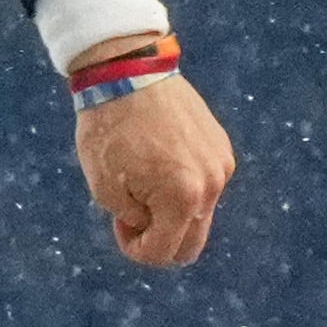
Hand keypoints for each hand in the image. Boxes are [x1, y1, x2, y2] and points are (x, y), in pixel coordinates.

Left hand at [74, 69, 233, 268]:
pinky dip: (183, 188)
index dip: (135, 249)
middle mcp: (212, 185)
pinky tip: (158, 162)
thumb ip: (134, 221)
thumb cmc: (109, 130)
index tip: (119, 223)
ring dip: (171, 212)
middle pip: (192, 243)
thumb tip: (154, 226)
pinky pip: (205, 185)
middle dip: (160, 239)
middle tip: (132, 215)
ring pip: (198, 214)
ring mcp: (222, 165)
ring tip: (142, 182)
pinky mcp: (222, 148)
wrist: (129, 74)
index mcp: (183, 198)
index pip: (164, 253)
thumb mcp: (104, 187)